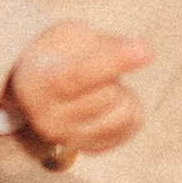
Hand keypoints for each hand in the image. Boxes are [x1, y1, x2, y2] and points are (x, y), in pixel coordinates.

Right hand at [3, 19, 151, 163]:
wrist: (35, 86)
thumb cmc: (55, 53)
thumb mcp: (72, 35)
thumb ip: (105, 43)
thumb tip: (142, 50)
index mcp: (37, 82)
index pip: (78, 75)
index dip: (114, 61)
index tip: (146, 49)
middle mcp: (47, 118)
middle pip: (108, 94)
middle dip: (113, 74)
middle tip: (96, 66)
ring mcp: (67, 137)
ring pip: (124, 114)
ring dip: (123, 92)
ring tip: (102, 84)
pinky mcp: (88, 147)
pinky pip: (130, 128)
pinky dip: (131, 110)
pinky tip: (111, 102)